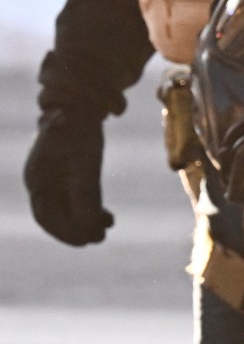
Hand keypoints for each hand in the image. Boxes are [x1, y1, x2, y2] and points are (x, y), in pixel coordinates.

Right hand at [23, 110, 112, 246]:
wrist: (84, 101)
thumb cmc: (81, 131)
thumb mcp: (86, 166)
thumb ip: (86, 197)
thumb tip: (88, 230)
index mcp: (36, 178)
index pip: (46, 216)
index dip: (65, 232)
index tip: (86, 241)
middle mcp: (41, 180)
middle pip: (56, 214)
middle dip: (77, 228)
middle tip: (100, 238)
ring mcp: (53, 175)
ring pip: (67, 206)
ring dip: (86, 219)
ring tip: (107, 227)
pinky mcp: (68, 170)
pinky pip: (75, 196)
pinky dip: (90, 207)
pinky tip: (107, 216)